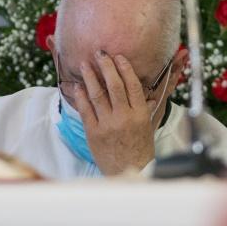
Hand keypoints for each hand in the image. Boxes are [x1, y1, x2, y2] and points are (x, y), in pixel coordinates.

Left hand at [77, 52, 156, 175]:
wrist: (129, 172)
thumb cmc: (140, 149)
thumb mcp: (148, 125)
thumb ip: (144, 106)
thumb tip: (146, 88)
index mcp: (140, 115)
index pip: (133, 85)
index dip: (125, 68)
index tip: (119, 57)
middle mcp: (124, 118)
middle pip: (115, 86)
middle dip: (107, 66)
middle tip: (100, 54)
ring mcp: (108, 125)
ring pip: (98, 95)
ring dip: (91, 77)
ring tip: (85, 64)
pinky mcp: (94, 133)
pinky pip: (86, 110)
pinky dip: (81, 96)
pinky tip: (78, 86)